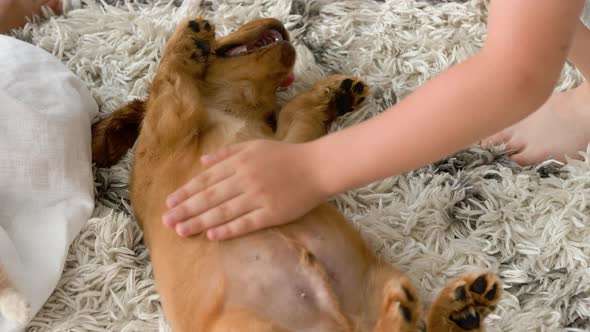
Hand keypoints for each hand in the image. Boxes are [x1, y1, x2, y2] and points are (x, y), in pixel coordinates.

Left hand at [162, 140, 327, 239]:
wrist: (317, 167)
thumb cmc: (285, 155)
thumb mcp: (254, 146)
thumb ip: (227, 154)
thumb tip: (202, 161)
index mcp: (239, 162)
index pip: (206, 179)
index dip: (186, 192)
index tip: (169, 203)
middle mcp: (245, 179)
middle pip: (210, 197)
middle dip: (186, 209)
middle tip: (166, 221)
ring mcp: (258, 197)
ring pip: (223, 211)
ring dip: (200, 221)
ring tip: (182, 230)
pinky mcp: (272, 213)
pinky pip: (246, 223)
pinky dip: (228, 229)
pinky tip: (212, 235)